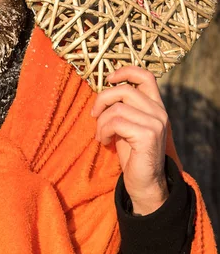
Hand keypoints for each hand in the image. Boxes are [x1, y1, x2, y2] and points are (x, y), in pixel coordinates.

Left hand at [91, 66, 168, 215]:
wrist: (143, 182)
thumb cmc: (131, 154)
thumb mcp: (125, 125)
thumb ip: (121, 107)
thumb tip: (103, 92)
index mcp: (155, 106)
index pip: (146, 76)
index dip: (126, 71)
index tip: (109, 78)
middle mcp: (159, 112)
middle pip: (124, 90)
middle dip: (102, 100)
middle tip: (94, 115)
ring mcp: (156, 123)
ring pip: (117, 109)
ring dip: (101, 123)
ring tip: (102, 136)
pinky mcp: (148, 135)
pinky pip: (116, 123)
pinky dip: (104, 132)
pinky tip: (105, 142)